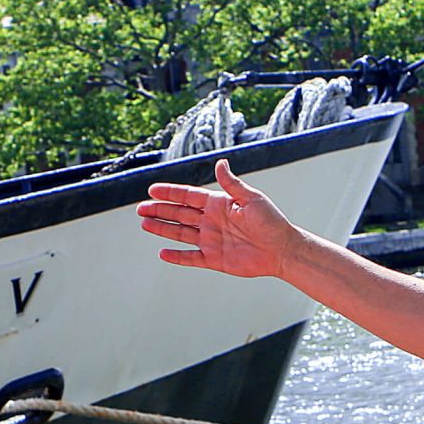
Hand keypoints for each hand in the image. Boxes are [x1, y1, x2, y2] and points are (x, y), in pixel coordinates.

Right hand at [138, 160, 301, 280]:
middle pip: (179, 214)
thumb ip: (232, 184)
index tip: (152, 189)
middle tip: (141, 208)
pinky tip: (163, 252)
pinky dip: (177, 256)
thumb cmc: (271, 222)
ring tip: (144, 224)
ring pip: (181, 233)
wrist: (282, 250)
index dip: (170, 193)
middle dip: (160, 210)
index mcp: (219, 204)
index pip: (189, 196)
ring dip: (162, 229)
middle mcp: (212, 221)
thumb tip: (220, 163)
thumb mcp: (251, 199)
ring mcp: (211, 240)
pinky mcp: (214, 259)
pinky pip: (191, 258)